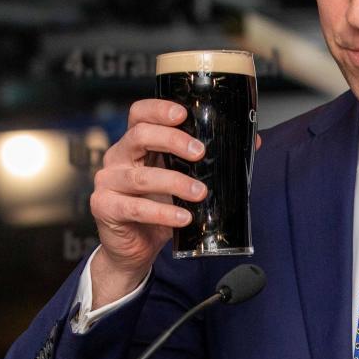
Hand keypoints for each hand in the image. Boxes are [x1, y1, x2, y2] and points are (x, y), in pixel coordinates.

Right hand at [89, 99, 205, 303]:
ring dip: (175, 182)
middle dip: (173, 141)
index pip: (140, 114)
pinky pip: (135, 208)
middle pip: (139, 136)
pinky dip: (162, 213)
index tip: (184, 114)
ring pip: (140, 176)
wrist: (132, 249)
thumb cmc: (157, 210)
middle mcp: (117, 158)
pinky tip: (183, 218)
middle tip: (200, 153)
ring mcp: (108, 182)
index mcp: (135, 145)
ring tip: (200, 192)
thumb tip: (253, 142)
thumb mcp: (183, 182)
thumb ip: (208, 163)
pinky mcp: (105, 208)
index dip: (159, 109)